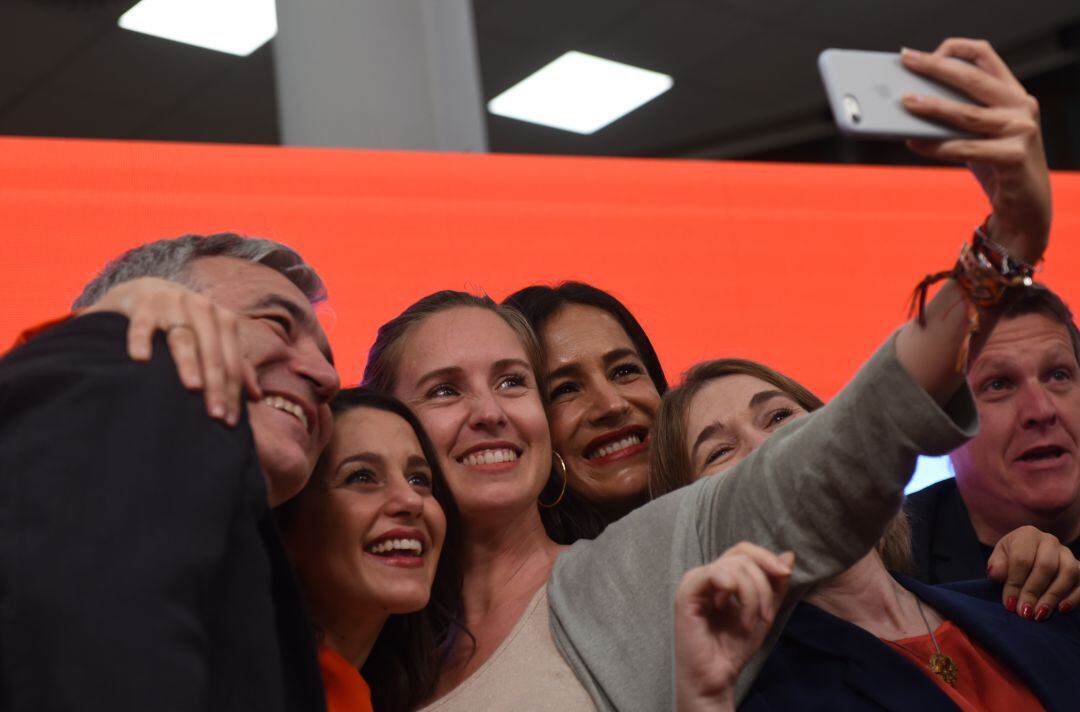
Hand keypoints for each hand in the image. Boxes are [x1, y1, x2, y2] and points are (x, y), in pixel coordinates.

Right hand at [82, 277, 259, 424]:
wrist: (148, 291)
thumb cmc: (188, 323)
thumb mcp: (214, 338)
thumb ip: (234, 364)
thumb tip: (257, 397)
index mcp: (224, 318)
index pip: (231, 360)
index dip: (232, 391)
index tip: (229, 422)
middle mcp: (201, 308)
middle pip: (211, 351)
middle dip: (215, 383)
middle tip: (215, 414)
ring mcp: (172, 304)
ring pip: (183, 338)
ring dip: (188, 363)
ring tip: (192, 387)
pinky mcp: (143, 305)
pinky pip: (142, 324)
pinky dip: (141, 340)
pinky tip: (140, 359)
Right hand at [674, 543, 793, 711]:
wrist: (715, 677)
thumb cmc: (733, 648)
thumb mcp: (764, 613)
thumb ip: (775, 586)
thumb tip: (788, 555)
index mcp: (719, 577)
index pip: (743, 551)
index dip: (766, 557)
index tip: (786, 575)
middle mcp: (705, 574)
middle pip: (742, 556)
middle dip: (764, 583)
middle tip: (767, 614)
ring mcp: (694, 581)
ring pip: (734, 566)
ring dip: (753, 595)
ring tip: (751, 621)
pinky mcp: (688, 592)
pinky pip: (717, 575)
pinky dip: (736, 592)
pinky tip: (730, 611)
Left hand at [900, 38, 1049, 263]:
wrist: (1026, 208)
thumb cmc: (996, 166)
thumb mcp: (978, 134)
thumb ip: (956, 117)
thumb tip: (909, 104)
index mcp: (1012, 94)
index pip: (986, 57)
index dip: (955, 49)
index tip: (923, 53)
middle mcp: (1021, 106)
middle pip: (973, 78)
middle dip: (936, 67)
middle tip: (906, 61)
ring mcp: (1021, 130)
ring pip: (967, 114)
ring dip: (932, 106)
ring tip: (905, 101)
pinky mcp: (1014, 157)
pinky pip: (965, 148)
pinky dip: (936, 146)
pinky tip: (914, 142)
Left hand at [987, 525, 1079, 620]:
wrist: (1026, 557)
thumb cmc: (1011, 559)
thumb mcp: (999, 559)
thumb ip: (996, 565)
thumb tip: (995, 574)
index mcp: (1028, 535)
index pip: (1022, 558)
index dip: (1015, 583)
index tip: (1009, 603)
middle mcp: (1050, 541)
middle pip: (1046, 566)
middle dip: (1033, 591)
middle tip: (1024, 612)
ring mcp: (1067, 554)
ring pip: (1068, 573)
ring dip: (1053, 596)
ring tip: (1039, 614)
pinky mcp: (1079, 568)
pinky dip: (1074, 597)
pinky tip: (1062, 609)